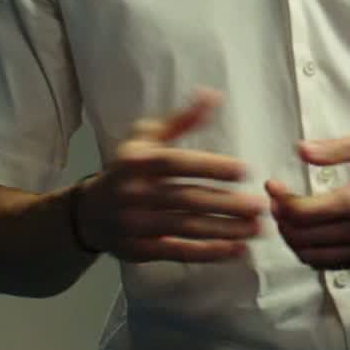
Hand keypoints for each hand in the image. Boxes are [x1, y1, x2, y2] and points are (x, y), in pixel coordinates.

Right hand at [75, 89, 264, 262]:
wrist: (88, 213)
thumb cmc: (127, 168)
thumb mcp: (145, 138)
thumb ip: (181, 120)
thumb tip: (213, 96)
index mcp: (136, 162)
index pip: (176, 165)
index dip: (210, 167)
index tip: (245, 170)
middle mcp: (133, 194)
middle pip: (185, 200)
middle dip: (226, 204)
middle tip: (261, 205)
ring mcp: (135, 225)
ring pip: (186, 228)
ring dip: (225, 230)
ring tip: (257, 228)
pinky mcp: (140, 250)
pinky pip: (178, 253)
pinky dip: (209, 253)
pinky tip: (237, 250)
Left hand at [266, 130, 349, 269]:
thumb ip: (333, 148)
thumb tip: (301, 151)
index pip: (303, 213)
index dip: (280, 201)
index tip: (273, 185)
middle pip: (302, 237)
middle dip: (281, 218)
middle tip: (277, 200)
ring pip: (310, 256)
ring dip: (291, 238)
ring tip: (289, 217)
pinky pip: (327, 264)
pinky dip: (309, 252)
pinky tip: (308, 232)